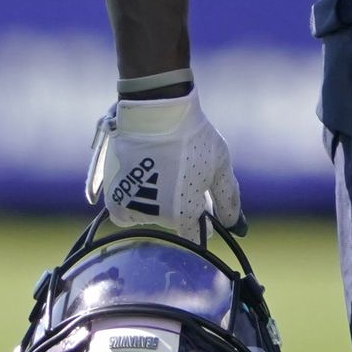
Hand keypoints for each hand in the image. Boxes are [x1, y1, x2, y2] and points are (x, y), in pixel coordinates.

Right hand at [87, 90, 240, 233]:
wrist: (154, 111)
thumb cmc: (193, 137)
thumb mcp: (219, 166)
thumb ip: (227, 200)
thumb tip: (237, 227)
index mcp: (185, 212)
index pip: (196, 240)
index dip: (204, 227)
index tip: (205, 213)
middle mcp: (157, 216)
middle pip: (172, 224)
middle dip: (179, 209)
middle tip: (181, 179)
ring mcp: (133, 206)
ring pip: (148, 218)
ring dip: (155, 205)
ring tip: (160, 174)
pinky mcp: (114, 194)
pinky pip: (124, 213)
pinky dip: (131, 204)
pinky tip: (140, 181)